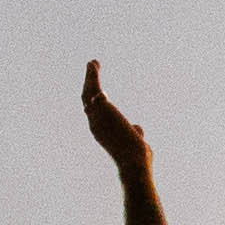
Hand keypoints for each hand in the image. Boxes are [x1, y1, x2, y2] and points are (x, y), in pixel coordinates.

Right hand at [82, 60, 151, 179]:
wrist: (134, 162)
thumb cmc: (136, 158)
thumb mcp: (135, 141)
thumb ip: (134, 132)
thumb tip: (138, 128)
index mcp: (101, 131)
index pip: (93, 112)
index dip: (93, 99)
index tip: (98, 89)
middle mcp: (95, 123)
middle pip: (87, 100)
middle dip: (89, 84)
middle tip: (92, 69)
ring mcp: (96, 117)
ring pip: (88, 93)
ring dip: (90, 77)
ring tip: (93, 63)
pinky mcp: (103, 109)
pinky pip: (94, 89)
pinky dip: (93, 77)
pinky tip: (94, 65)